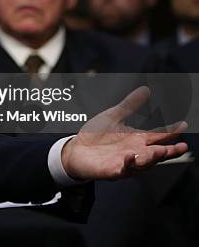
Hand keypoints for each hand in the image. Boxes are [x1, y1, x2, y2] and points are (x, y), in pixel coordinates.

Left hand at [61, 86, 188, 179]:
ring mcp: (125, 163)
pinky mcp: (112, 171)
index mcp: (138, 140)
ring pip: (143, 163)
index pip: (159, 136)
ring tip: (161, 151)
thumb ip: (130, 105)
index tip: (183, 124)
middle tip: (182, 147)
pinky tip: (130, 156)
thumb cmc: (96, 135)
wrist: (75, 150)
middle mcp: (136, 152)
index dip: (171, 132)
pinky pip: (123, 170)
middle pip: (157, 153)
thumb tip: (146, 89)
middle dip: (170, 151)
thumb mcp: (114, 116)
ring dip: (152, 158)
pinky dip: (128, 164)